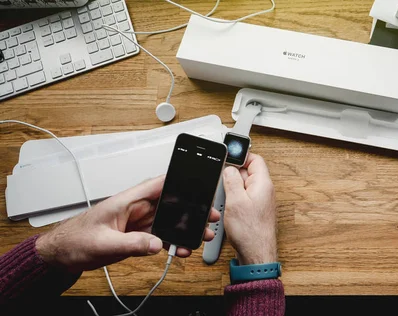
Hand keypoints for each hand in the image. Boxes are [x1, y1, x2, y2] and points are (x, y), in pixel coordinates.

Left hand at [35, 175, 219, 272]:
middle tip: (208, 215)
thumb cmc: (74, 240)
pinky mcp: (137, 237)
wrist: (61, 256)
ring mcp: (137, 223)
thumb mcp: (103, 243)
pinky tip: (181, 249)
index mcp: (126, 201)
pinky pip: (160, 237)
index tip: (197, 182)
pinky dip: (172, 243)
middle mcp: (135, 210)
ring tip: (201, 235)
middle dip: (190, 209)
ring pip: (168, 222)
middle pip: (168, 204)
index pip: (156, 184)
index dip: (178, 180)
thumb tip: (156, 243)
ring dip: (185, 228)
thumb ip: (131, 243)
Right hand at [222, 153, 276, 264]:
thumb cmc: (250, 232)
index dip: (240, 156)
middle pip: (247, 172)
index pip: (255, 159)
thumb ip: (231, 180)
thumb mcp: (235, 200)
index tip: (228, 158)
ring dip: (231, 190)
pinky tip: (228, 210)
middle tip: (222, 184)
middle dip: (232, 175)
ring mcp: (260, 201)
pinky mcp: (255, 211)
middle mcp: (264, 191)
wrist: (256, 254)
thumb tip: (229, 168)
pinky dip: (233, 201)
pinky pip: (242, 199)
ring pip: (243, 187)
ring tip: (226, 200)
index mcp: (263, 183)